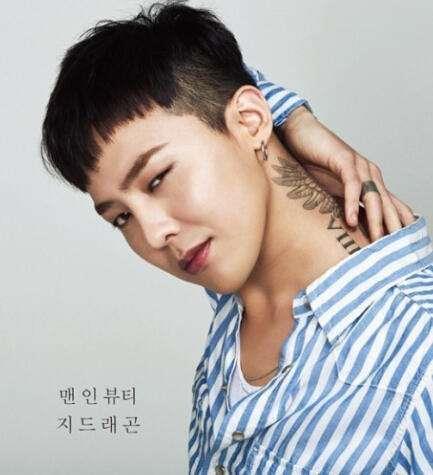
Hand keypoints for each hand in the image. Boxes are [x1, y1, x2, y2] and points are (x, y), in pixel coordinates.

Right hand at [279, 106, 415, 240]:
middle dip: (393, 227)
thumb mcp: (331, 188)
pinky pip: (352, 185)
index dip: (399, 223)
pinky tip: (349, 220)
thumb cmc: (314, 161)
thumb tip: (349, 227)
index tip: (403, 244)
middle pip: (387, 204)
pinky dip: (351, 203)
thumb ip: (343, 203)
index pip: (391, 204)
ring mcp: (358, 166)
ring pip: (373, 197)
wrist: (301, 134)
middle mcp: (369, 174)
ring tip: (377, 240)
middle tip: (396, 250)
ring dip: (375, 220)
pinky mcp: (344, 160)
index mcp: (369, 181)